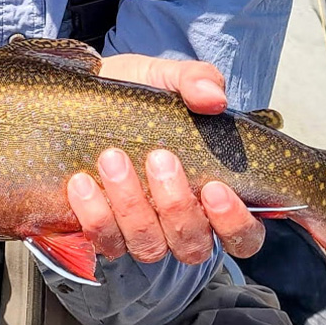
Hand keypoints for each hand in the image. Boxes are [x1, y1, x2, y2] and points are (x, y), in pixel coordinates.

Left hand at [70, 54, 264, 264]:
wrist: (90, 94)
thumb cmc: (141, 97)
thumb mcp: (169, 78)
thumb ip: (198, 81)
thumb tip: (213, 97)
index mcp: (214, 196)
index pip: (243, 235)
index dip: (234, 223)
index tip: (215, 188)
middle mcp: (182, 224)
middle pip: (193, 245)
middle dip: (175, 204)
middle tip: (159, 158)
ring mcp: (143, 233)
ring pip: (148, 245)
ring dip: (130, 205)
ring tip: (112, 159)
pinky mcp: (105, 232)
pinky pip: (104, 241)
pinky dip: (94, 215)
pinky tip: (82, 182)